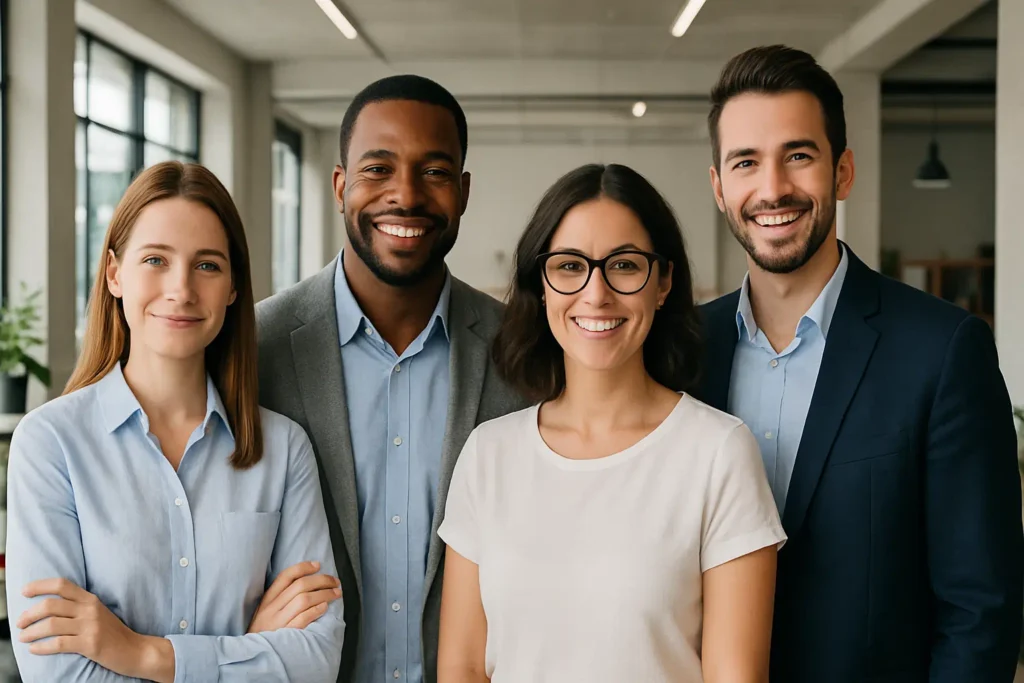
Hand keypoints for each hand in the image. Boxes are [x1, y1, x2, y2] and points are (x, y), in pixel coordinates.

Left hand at [16, 578, 174, 681]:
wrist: (135, 650)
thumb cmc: (113, 633)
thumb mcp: (98, 613)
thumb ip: (78, 606)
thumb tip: (49, 607)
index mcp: (91, 599)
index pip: (62, 584)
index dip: (40, 586)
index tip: (24, 592)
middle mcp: (90, 609)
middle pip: (51, 605)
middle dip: (29, 614)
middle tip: (20, 623)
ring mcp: (91, 626)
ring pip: (51, 625)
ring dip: (31, 632)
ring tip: (23, 637)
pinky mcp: (90, 644)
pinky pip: (59, 644)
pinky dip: (42, 647)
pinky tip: (34, 650)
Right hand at [248, 561, 341, 632]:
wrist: (251, 658)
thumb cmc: (264, 632)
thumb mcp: (265, 613)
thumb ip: (280, 598)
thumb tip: (306, 582)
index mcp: (266, 600)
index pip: (285, 577)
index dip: (303, 567)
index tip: (318, 565)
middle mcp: (271, 609)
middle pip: (299, 586)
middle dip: (321, 580)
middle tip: (335, 581)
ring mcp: (278, 623)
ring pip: (303, 600)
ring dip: (324, 594)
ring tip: (336, 593)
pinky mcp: (285, 636)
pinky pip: (303, 619)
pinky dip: (316, 611)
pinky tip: (325, 607)